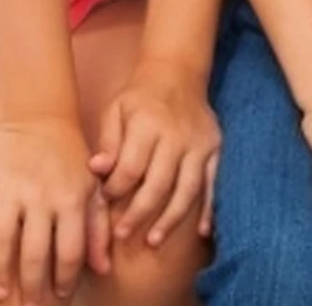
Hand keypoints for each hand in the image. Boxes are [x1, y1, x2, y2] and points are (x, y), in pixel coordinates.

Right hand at [0, 116, 104, 301]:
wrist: (41, 117)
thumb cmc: (70, 160)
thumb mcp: (92, 187)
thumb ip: (98, 227)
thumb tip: (103, 269)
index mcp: (71, 198)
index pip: (69, 250)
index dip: (63, 279)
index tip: (58, 297)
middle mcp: (41, 195)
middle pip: (32, 252)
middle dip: (30, 286)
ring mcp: (10, 188)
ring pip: (1, 240)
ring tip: (1, 293)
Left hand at [88, 57, 219, 250]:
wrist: (178, 70)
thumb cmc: (139, 96)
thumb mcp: (115, 110)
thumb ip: (108, 141)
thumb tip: (97, 169)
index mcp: (149, 125)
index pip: (131, 168)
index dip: (114, 191)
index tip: (104, 200)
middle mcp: (178, 135)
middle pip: (159, 183)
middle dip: (138, 213)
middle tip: (121, 234)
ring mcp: (200, 142)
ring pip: (187, 188)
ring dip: (171, 218)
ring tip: (153, 241)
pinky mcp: (215, 147)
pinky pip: (213, 181)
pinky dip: (210, 207)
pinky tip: (202, 232)